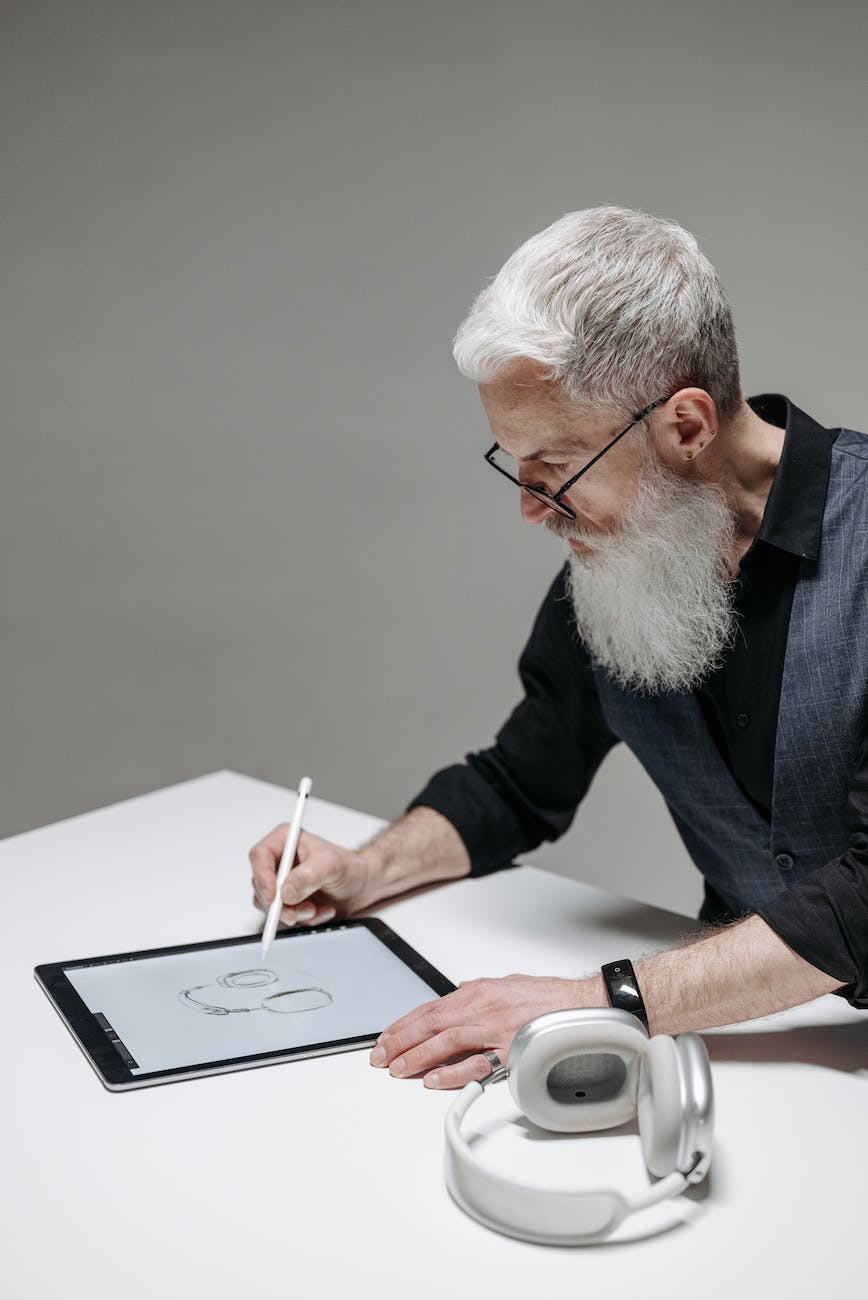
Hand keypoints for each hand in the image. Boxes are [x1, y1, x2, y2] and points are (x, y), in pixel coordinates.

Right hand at [249, 826, 375, 927]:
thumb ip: (308, 876)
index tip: (274, 896)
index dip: (262, 877)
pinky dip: (304, 919)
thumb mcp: (331, 865)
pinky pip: (283, 917)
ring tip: (316, 909)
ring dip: (295, 913)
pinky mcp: (287, 902)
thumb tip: (286, 891)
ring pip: (270, 906)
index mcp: (285, 840)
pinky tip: (320, 911)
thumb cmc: (349, 867)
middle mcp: (280, 861)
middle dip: (281, 904)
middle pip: (261, 885)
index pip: (260, 856)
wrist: (362, 885)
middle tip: (299, 911)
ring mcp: (282, 883)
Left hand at [369, 973, 603, 1088]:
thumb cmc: (548, 998)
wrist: (584, 1004)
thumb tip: (456, 1000)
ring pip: (446, 1042)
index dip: (404, 1025)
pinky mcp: (511, 1051)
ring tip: (398, 1070)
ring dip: (417, 1057)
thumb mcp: (505, 986)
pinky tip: (434, 1080)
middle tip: (381, 1057)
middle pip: (431, 1024)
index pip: (430, 1008)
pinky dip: (452, 1072)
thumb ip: (478, 996)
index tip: (386, 1038)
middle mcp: (483, 1008)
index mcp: (478, 992)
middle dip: (401, 1041)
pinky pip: (476, 1064)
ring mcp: (496, 1030)